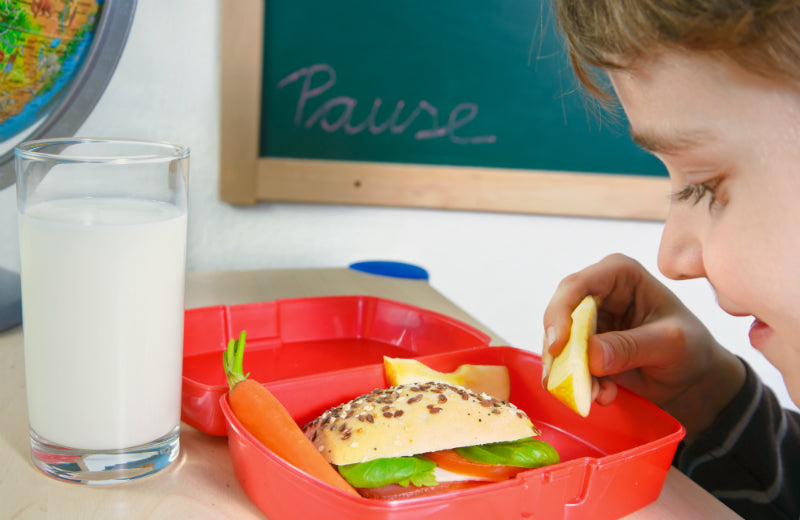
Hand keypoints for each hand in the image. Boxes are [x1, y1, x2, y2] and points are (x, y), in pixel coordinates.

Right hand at [542, 253, 744, 439]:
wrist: (692, 378)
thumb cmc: (691, 348)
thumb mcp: (671, 344)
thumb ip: (632, 347)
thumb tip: (590, 355)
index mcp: (620, 275)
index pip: (577, 285)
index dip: (560, 313)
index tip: (558, 347)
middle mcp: (598, 292)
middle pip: (560, 315)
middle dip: (563, 351)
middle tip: (566, 380)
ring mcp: (589, 321)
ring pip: (560, 344)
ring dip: (572, 373)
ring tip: (597, 395)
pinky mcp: (584, 347)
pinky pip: (568, 364)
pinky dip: (580, 383)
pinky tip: (605, 395)